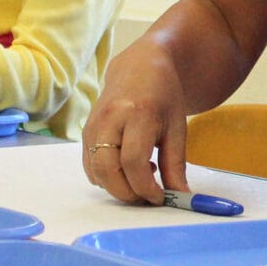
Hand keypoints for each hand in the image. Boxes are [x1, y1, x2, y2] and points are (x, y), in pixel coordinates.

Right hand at [83, 49, 189, 204]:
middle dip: (128, 193)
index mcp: (137, 113)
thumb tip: (180, 197)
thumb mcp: (177, 128)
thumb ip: (176, 165)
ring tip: (140, 178)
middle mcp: (109, 118)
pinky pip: (90, 166)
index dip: (145, 187)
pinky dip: (106, 178)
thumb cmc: (163, 96)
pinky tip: (126, 169)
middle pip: (107, 170)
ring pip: (95, 171)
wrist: (140, 68)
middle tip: (148, 197)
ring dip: (117, 187)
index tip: (160, 197)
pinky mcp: (85, 131)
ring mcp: (93, 125)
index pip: (133, 162)